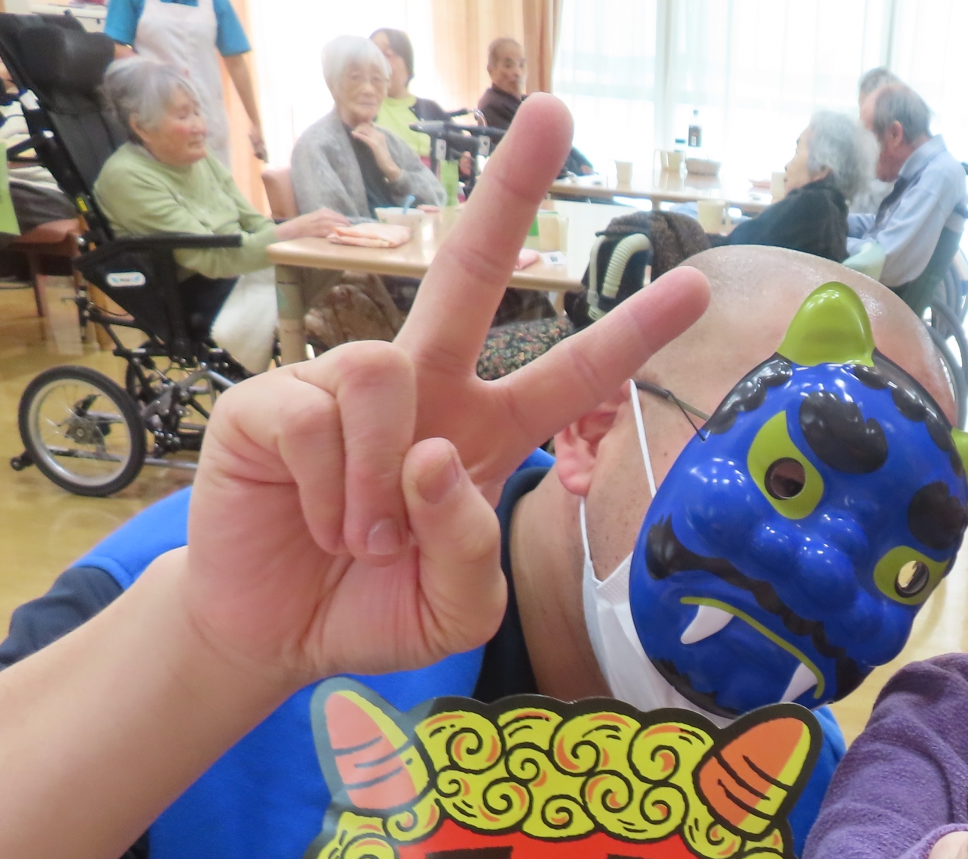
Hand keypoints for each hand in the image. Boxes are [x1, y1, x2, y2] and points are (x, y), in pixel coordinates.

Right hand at [180, 95, 707, 692]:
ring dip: (380, 482)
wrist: (277, 636)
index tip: (694, 287)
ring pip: (388, 370)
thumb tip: (435, 458)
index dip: (629, 336)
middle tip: (555, 112)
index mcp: (484, 435)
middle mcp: (422, 392)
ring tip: (362, 536)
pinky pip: (319, 418)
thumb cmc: (374, 609)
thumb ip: (471, 553)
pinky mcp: (273, 401)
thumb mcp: (457, 614)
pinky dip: (329, 492)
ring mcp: (344, 387)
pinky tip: (315, 521)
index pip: (569, 377)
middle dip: (512, 192)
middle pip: (469, 273)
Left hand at [351, 122, 399, 178]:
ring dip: (357, 130)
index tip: (356, 131)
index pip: (368, 125)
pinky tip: (353, 134)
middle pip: (365, 125)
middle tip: (353, 133)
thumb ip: (371, 140)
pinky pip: (364, 137)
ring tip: (353, 134)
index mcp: (380, 134)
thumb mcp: (377, 146)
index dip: (361, 126)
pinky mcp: (374, 144)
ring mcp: (377, 139)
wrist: (388, 165)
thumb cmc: (381, 158)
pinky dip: (357, 135)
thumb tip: (364, 137)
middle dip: (357, 127)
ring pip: (364, 129)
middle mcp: (379, 134)